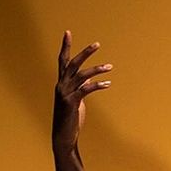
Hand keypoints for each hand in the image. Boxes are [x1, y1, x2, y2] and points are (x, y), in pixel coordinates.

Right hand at [53, 31, 111, 151]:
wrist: (63, 138)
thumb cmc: (70, 120)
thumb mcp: (75, 101)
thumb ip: (80, 88)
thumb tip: (89, 79)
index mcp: (61, 83)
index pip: (62, 61)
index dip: (65, 46)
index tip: (68, 32)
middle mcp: (61, 86)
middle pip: (72, 63)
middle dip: (85, 53)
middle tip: (97, 44)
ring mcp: (65, 94)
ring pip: (81, 75)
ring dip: (97, 70)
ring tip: (109, 67)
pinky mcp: (72, 103)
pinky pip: (86, 89)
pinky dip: (97, 85)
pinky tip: (108, 84)